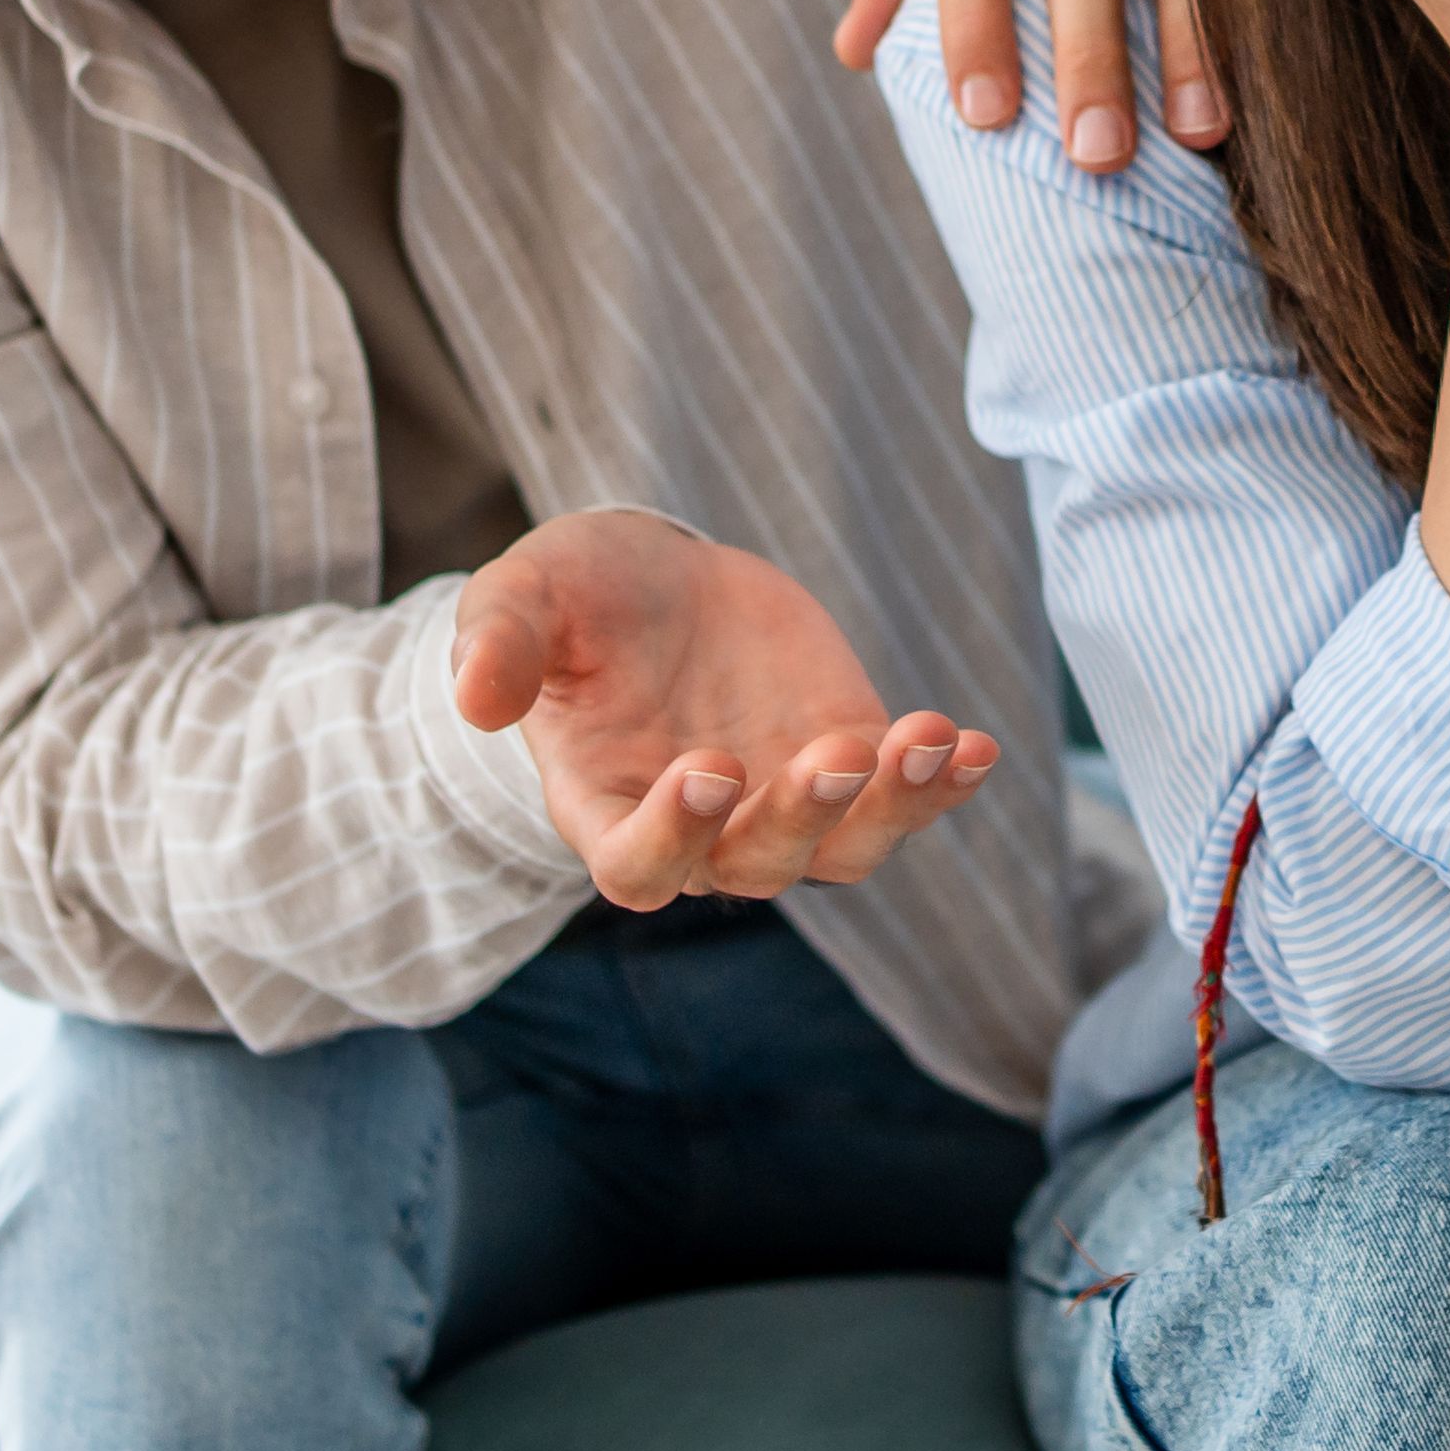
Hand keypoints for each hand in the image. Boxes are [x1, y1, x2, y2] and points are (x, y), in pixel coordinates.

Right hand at [448, 508, 1001, 904]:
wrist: (655, 582)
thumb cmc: (575, 598)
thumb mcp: (523, 595)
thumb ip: (497, 644)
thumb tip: (471, 698)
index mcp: (608, 805)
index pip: (640, 868)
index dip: (675, 836)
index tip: (707, 767)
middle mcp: (703, 828)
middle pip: (758, 865)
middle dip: (801, 819)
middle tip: (834, 757)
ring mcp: (783, 802)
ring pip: (845, 850)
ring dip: (892, 809)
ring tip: (930, 741)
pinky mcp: (848, 759)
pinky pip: (905, 800)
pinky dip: (946, 782)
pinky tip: (978, 745)